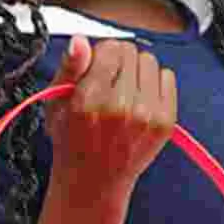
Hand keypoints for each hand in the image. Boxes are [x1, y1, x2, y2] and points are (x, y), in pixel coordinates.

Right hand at [44, 33, 176, 195]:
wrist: (93, 182)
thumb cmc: (72, 142)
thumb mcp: (55, 104)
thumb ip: (68, 69)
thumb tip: (80, 41)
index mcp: (89, 100)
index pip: (110, 47)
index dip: (100, 56)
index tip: (94, 71)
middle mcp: (120, 106)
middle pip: (131, 52)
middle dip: (118, 62)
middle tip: (107, 86)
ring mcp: (146, 115)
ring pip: (150, 61)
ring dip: (136, 72)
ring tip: (123, 93)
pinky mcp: (165, 122)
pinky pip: (168, 77)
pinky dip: (154, 84)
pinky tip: (139, 101)